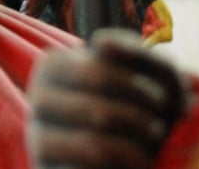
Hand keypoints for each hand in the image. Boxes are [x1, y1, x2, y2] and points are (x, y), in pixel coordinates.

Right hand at [27, 29, 186, 168]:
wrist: (127, 154)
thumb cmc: (141, 109)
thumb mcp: (154, 78)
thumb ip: (138, 53)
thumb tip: (99, 41)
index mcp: (54, 63)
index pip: (101, 74)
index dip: (143, 92)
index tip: (161, 100)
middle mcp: (37, 96)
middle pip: (100, 112)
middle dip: (143, 125)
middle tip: (158, 130)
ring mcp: (36, 135)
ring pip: (94, 146)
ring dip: (136, 152)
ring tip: (149, 151)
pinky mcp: (44, 166)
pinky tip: (133, 166)